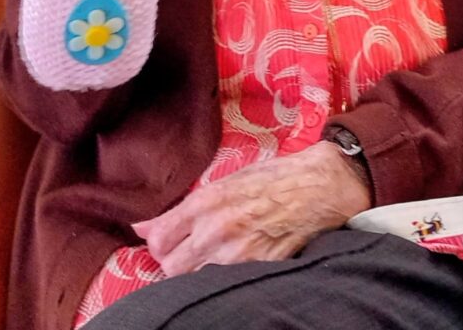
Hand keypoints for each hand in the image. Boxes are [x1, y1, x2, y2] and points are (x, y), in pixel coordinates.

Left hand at [132, 141, 371, 276]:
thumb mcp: (226, 181)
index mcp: (206, 202)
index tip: (167, 240)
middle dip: (174, 260)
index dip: (159, 243)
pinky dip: (221, 278)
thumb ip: (185, 207)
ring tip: (210, 258)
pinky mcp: (256, 269)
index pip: (158, 240)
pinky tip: (230, 265)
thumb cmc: (273, 178)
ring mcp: (236, 254)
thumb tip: (144, 227)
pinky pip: (223, 284)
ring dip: (196, 271)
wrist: (318, 186)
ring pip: (193, 280)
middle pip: (170, 267)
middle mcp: (216, 230)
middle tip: (188, 251)